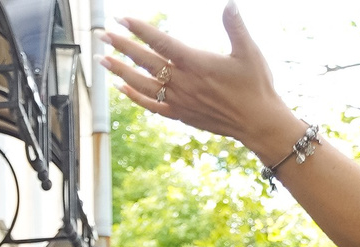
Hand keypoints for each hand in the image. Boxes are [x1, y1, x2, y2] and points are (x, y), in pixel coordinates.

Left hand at [106, 8, 305, 161]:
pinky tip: (121, 88)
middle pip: (144, 61)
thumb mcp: (249, 51)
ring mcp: (178, 100)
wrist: (257, 122)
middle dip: (121, 46)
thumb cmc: (256, 84)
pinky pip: (150, 105)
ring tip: (102, 59)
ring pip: (141, 84)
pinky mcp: (180, 114)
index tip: (121, 19)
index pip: (161, 42)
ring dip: (119, 71)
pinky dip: (133, 96)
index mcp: (196, 62)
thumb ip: (235, 26)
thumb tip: (229, 3)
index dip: (140, 30)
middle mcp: (182, 81)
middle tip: (101, 34)